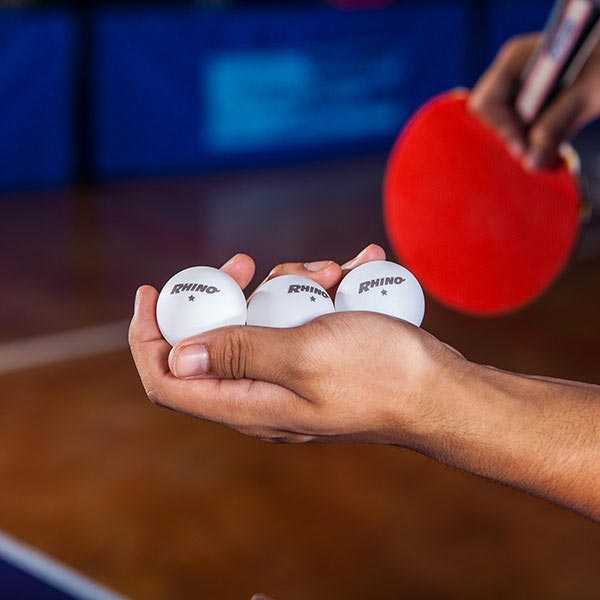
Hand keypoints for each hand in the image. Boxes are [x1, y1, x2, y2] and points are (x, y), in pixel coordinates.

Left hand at [129, 246, 464, 445]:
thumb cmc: (379, 375)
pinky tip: (355, 270)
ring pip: (262, 321)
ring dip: (288, 286)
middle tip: (250, 264)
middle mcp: (262, 395)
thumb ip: (239, 353)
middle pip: (214, 341)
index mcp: (249, 404)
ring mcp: (291, 377)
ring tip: (332, 271)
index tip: (152, 291)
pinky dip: (318, 293)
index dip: (149, 337)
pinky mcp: (317, 360)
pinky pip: (300, 320)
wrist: (440, 390)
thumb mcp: (304, 356)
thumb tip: (178, 357)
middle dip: (228, 295)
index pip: (169, 380)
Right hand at [469, 33, 599, 169]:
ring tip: (553, 151)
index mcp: (517, 60)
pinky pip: (522, 136)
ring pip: (506, 131)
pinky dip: (538, 147)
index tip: (527, 142)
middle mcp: (514, 75)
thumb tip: (530, 162)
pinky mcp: (534, 108)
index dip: (503, 127)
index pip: (486, 102)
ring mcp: (522, 92)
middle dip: (513, 138)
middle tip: (540, 149)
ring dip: (529, 147)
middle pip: (490, 118)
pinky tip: (555, 150)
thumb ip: (556, 124)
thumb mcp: (587, 92)